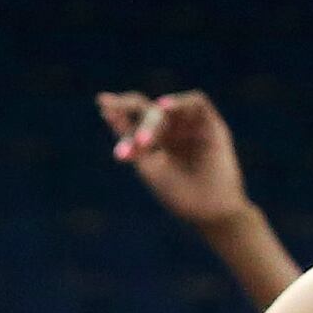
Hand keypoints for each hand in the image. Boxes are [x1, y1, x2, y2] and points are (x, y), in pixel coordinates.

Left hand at [97, 89, 252, 226]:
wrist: (208, 209)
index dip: (117, 110)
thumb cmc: (176, 192)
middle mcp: (171, 128)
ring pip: (167, 109)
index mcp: (152, 139)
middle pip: (147, 112)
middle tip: (138, 147)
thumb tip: (106, 112)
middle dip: (138, 124)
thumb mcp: (147, 164)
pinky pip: (196, 102)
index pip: (132, 118)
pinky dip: (180, 102)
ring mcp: (190, 125)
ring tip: (145, 141)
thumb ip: (131, 139)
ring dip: (154, 122)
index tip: (102, 104)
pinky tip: (163, 107)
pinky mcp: (211, 124)